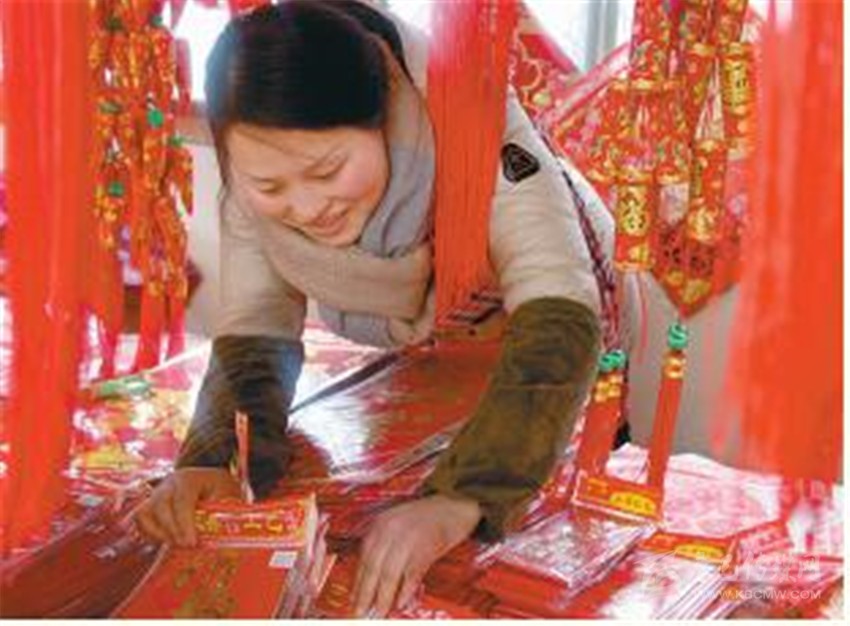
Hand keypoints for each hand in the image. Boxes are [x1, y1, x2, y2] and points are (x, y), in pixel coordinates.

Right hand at [133, 467, 240, 546]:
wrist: (210, 481)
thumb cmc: (219, 489)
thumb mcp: (227, 495)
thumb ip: (221, 511)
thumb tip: (217, 531)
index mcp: (189, 478)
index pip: (182, 500)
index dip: (184, 523)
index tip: (191, 543)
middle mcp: (169, 484)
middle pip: (160, 506)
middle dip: (172, 530)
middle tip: (186, 546)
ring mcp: (156, 494)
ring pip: (144, 514)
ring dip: (158, 533)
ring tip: (176, 545)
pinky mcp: (150, 506)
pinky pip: (140, 521)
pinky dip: (150, 535)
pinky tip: (167, 543)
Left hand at [353, 494, 480, 617]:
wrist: (455, 503)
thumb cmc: (428, 517)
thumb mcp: (399, 527)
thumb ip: (385, 548)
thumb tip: (373, 580)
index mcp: (381, 524)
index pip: (363, 558)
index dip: (358, 582)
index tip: (353, 600)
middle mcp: (391, 529)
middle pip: (373, 567)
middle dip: (365, 593)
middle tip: (360, 612)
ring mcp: (409, 537)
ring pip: (390, 573)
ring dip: (383, 597)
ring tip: (379, 613)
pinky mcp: (427, 545)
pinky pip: (412, 573)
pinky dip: (406, 590)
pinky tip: (400, 603)